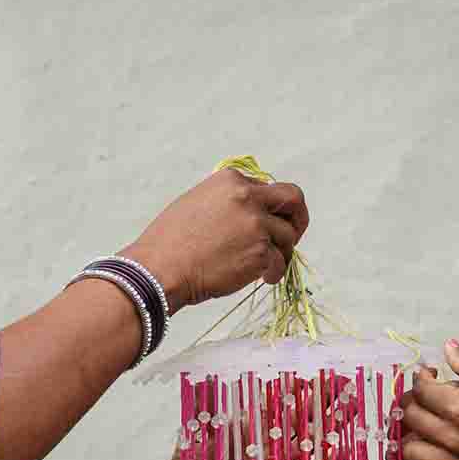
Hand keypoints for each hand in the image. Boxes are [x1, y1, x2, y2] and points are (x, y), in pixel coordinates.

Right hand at [122, 170, 309, 313]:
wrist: (160, 268)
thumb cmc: (170, 242)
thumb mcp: (197, 203)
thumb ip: (227, 202)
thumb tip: (251, 213)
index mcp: (231, 181)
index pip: (266, 188)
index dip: (269, 209)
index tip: (266, 224)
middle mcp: (247, 197)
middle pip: (293, 198)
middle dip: (298, 217)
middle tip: (293, 235)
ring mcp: (256, 224)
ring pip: (289, 236)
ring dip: (283, 252)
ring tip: (268, 266)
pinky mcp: (259, 252)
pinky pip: (279, 263)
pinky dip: (274, 273)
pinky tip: (263, 279)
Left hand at [398, 342, 458, 459]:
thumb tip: (449, 348)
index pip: (420, 390)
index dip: (422, 378)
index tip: (431, 375)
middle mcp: (451, 438)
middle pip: (410, 418)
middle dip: (415, 402)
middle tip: (430, 397)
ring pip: (411, 451)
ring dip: (415, 436)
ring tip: (432, 426)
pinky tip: (440, 453)